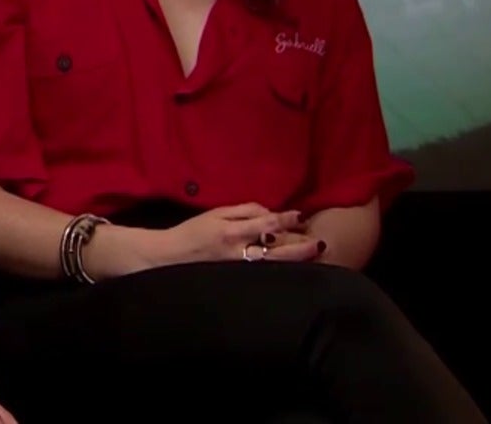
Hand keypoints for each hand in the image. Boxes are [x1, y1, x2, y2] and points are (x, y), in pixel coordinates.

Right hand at [156, 203, 315, 265]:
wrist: (171, 256)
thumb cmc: (192, 232)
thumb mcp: (214, 214)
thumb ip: (242, 211)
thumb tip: (267, 212)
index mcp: (231, 232)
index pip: (265, 224)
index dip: (285, 220)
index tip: (299, 216)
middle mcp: (238, 252)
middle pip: (276, 250)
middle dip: (299, 247)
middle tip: (319, 244)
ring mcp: (239, 269)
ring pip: (273, 265)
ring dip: (294, 260)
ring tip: (312, 254)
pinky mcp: (238, 279)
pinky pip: (264, 274)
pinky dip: (279, 268)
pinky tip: (291, 267)